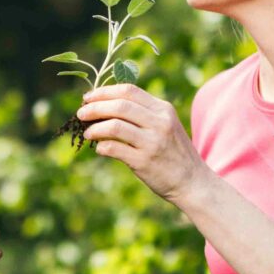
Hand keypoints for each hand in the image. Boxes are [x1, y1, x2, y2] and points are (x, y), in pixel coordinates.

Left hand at [76, 84, 210, 207]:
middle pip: (119, 106)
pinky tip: (99, 149)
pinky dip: (101, 147)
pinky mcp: (144, 161)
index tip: (89, 97)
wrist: (193, 182)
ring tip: (87, 133)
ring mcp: (152, 142)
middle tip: (81, 113)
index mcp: (163, 109)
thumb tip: (106, 105)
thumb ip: (143, 114)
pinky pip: (114, 148)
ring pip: (114, 126)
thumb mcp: (166, 125)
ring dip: (95, 128)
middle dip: (95, 108)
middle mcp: (159, 123)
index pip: (129, 91)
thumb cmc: (173, 153)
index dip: (104, 92)